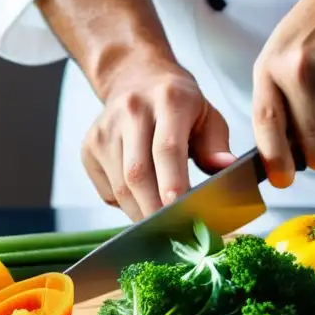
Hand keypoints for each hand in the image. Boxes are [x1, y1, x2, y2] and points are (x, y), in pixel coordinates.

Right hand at [82, 62, 234, 220]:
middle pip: (137, 173)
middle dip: (156, 211)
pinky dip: (126, 205)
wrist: (136, 79)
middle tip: (175, 234)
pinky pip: (107, 190)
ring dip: (142, 213)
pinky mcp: (89, 146)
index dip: (172, 183)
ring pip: (120, 187)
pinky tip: (142, 200)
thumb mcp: (208, 115)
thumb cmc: (179, 104)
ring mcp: (104, 130)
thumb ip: (216, 145)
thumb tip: (225, 168)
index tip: (181, 213)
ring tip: (162, 224)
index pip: (166, 148)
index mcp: (168, 100)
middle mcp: (131, 111)